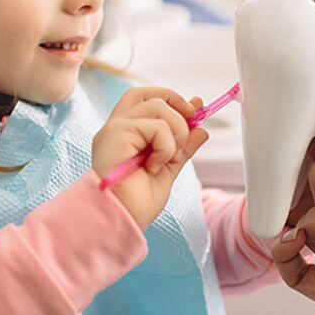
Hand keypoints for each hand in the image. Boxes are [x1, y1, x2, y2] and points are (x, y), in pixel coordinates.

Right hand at [92, 87, 208, 230]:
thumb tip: (201, 128)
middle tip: (191, 122)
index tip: (196, 110)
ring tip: (166, 159)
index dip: (172, 99)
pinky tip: (153, 167)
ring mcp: (114, 129)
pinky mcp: (116, 134)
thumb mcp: (168, 169)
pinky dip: (165, 147)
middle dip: (175, 101)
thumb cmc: (136, 203)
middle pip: (146, 93)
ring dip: (176, 133)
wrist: (122, 221)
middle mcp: (116, 127)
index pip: (145, 100)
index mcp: (124, 134)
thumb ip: (182, 147)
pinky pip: (156, 126)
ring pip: (158, 107)